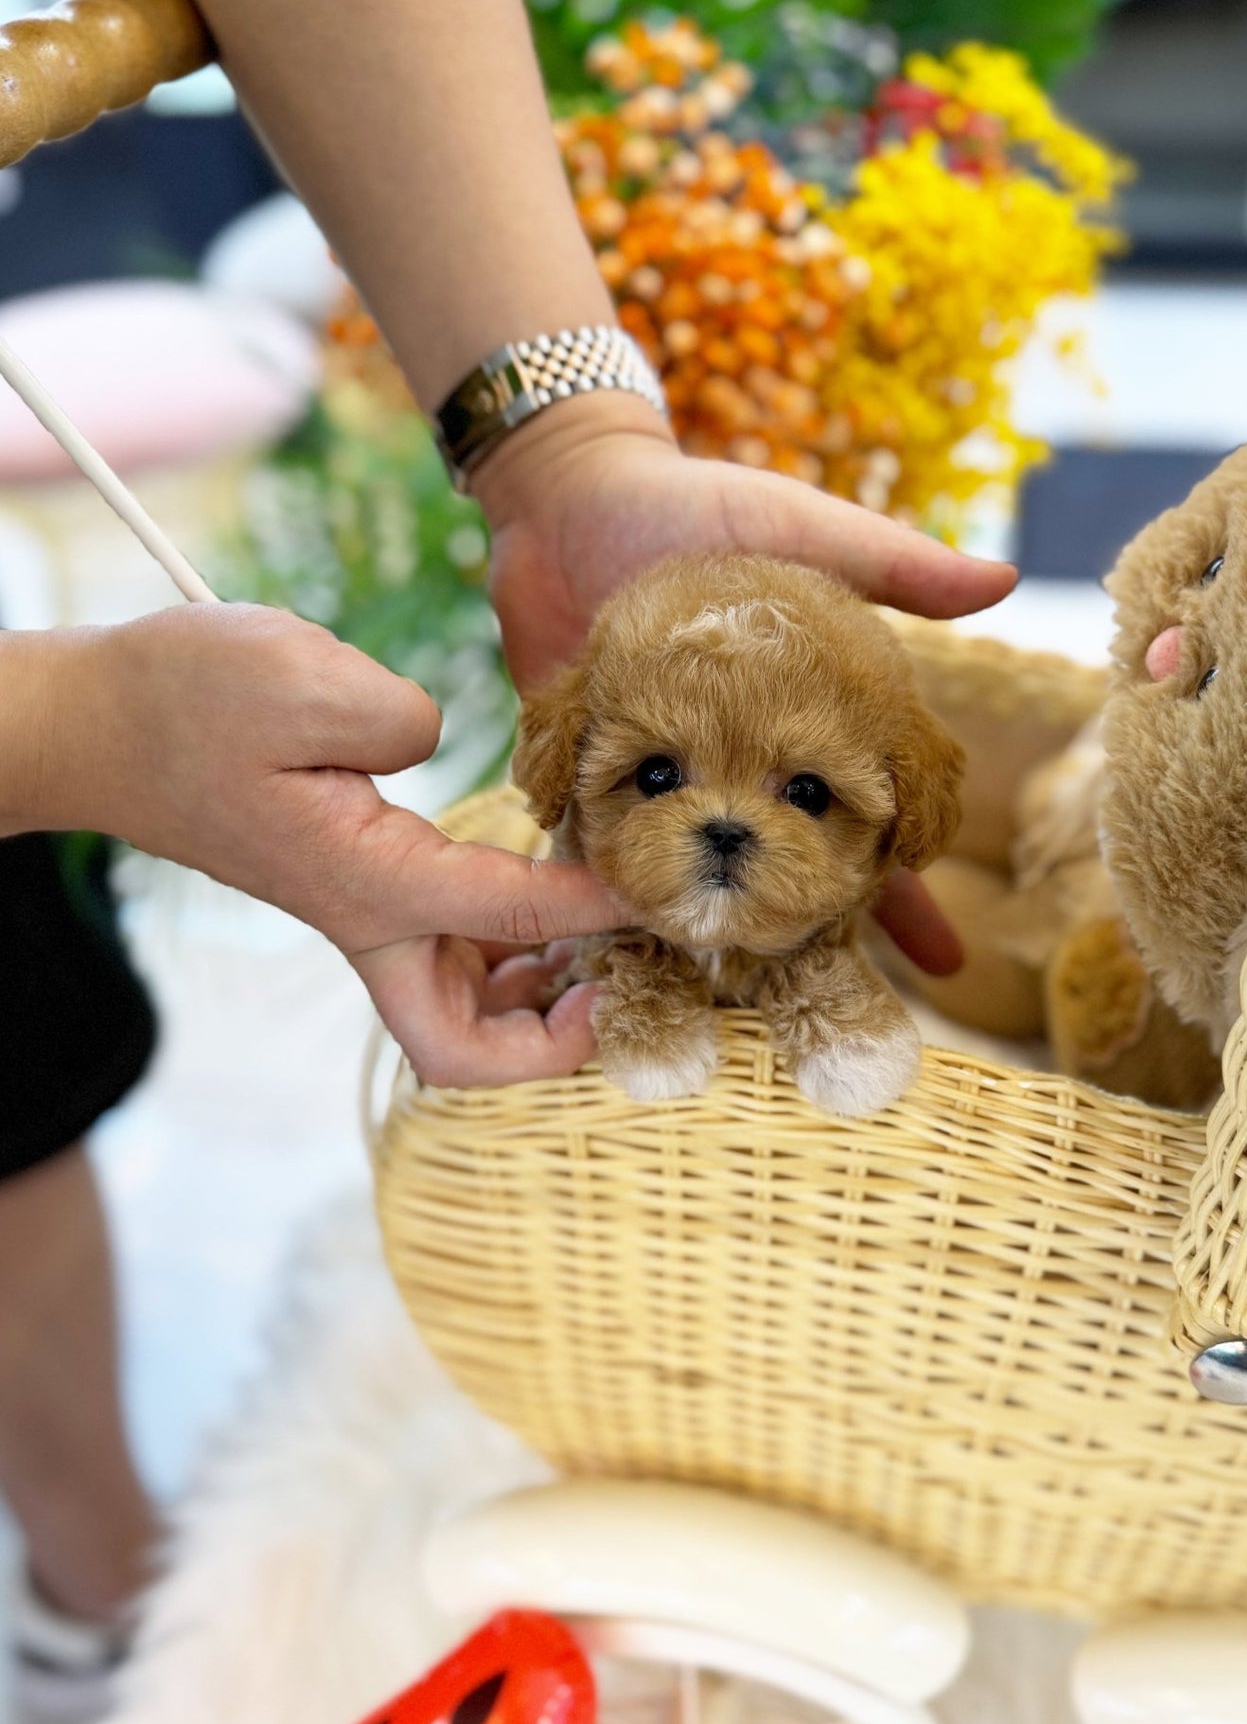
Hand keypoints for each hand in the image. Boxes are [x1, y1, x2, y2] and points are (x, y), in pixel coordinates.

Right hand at [32, 604, 626, 1085]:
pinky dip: (508, 943)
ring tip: (611, 940)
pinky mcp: (358, 886)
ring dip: (537, 998)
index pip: (515, 913)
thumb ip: (395, 718)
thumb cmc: (185, 699)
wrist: (102, 723)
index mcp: (368, 883)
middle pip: (464, 1047)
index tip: (667, 887)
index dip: (604, 907)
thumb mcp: (295, 677)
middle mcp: (369, 920)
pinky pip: (451, 950)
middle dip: (551, 1045)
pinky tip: (550, 888)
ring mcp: (361, 912)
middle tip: (619, 987)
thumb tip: (439, 748)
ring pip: (460, 1008)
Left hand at [475, 394, 995, 972]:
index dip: (905, 889)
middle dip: (818, 943)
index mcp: (798, 723)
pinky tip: (628, 955)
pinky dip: (612, 895)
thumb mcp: (800, 529)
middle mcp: (733, 763)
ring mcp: (661, 777)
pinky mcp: (584, 771)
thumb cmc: (695, 505)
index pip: (865, 819)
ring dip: (717, 937)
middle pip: (785, 872)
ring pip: (702, 878)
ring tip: (741, 1007)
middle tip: (847, 1014)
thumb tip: (1004, 584)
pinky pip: (603, 844)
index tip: (946, 964)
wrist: (569, 495)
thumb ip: (891, 564)